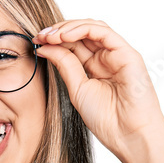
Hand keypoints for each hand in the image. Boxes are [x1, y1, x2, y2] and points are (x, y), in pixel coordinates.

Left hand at [33, 20, 163, 162]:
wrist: (127, 134)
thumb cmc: (107, 118)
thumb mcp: (77, 89)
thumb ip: (64, 66)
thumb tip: (45, 46)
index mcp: (95, 67)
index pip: (73, 45)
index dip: (53, 41)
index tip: (36, 42)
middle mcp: (106, 57)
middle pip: (81, 33)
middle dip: (57, 31)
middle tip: (39, 36)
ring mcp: (117, 54)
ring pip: (92, 28)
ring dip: (68, 28)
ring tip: (49, 35)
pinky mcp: (127, 53)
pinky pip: (103, 32)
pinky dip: (82, 30)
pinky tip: (64, 36)